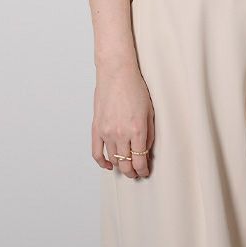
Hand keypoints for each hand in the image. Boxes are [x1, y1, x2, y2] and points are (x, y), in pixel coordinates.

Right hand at [92, 63, 153, 178]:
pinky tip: (108, 165)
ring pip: (112, 160)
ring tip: (126, 167)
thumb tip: (146, 151)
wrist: (116, 73)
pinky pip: (96, 153)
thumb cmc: (134, 88)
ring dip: (120, 167)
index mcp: (136, 129)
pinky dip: (102, 163)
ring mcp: (106, 132)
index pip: (139, 161)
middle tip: (137, 173)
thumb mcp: (149, 111)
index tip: (145, 172)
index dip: (143, 171)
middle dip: (132, 173)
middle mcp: (120, 133)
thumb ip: (149, 133)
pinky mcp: (96, 128)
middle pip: (125, 165)